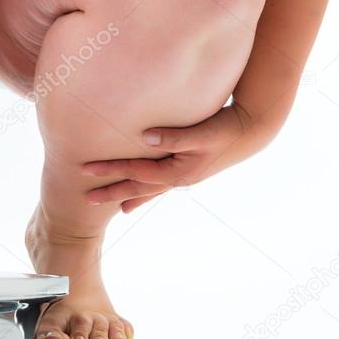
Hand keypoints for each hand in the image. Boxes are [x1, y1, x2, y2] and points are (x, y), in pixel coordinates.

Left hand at [81, 103, 276, 212]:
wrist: (252, 130)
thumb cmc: (226, 128)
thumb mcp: (200, 132)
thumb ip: (173, 137)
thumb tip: (144, 137)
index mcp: (178, 173)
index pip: (136, 173)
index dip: (111, 171)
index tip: (86, 171)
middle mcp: (179, 179)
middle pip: (138, 188)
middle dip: (112, 193)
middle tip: (86, 200)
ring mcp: (185, 176)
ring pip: (150, 190)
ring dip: (131, 197)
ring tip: (118, 209)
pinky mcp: (190, 169)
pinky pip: (162, 184)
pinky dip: (149, 190)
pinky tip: (145, 192)